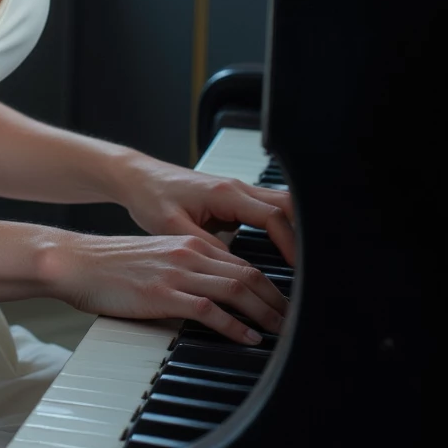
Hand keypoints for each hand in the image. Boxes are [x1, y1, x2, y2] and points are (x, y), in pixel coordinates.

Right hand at [46, 230, 286, 345]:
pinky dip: (235, 326)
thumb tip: (213, 293)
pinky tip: (248, 338)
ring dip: (265, 314)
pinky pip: (211, 310)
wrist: (76, 262)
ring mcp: (177, 273)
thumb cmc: (111, 266)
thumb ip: (186, 270)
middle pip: (249, 274)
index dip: (272, 285)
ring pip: (237, 289)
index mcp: (189, 243)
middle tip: (296, 322)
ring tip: (282, 332)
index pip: (243, 263)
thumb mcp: (157, 258)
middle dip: (278, 300)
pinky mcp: (164, 294)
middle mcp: (189, 253)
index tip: (286, 305)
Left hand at [113, 149, 294, 266]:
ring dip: (293, 230)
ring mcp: (236, 192)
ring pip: (279, 206)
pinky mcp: (232, 200)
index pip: (273, 216)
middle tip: (310, 267)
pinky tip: (282, 251)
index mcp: (225, 193)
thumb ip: (205, 246)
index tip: (298, 268)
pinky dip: (279, 228)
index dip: (290, 242)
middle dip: (302, 234)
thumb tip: (233, 269)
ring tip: (301, 264)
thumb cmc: (150, 196)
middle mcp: (235, 188)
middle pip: (287, 206)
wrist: (138, 178)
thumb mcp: (173, 227)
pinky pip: (266, 211)